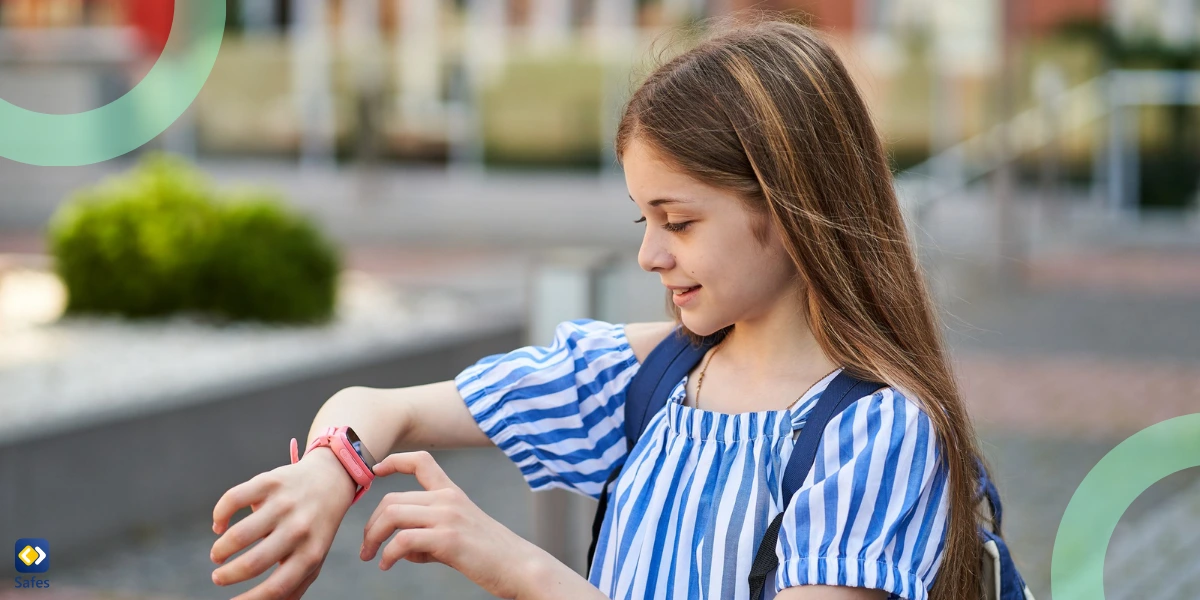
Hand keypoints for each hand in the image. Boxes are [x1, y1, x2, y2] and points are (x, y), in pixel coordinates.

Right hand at [210, 448, 355, 599]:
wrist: (330, 479)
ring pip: (239, 535)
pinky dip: (219, 515)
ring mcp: (284, 504)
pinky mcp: (270, 481)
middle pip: (253, 563)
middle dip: (227, 576)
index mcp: (310, 553)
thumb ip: (294, 585)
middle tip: (219, 577)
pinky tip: (219, 525)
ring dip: (220, 550)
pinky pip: (233, 499)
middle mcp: (298, 529)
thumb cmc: (315, 529)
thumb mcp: (313, 557)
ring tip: (218, 555)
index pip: (276, 587)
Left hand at [360, 451, 544, 598]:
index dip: (394, 461)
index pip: (421, 461)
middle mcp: (448, 499)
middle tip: (366, 547)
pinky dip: (388, 554)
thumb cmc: (488, 554)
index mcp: (452, 493)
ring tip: (371, 556)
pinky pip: (403, 540)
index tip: (375, 471)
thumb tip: (400, 549)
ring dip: (373, 537)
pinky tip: (386, 565)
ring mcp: (448, 517)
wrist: (519, 566)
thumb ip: (428, 534)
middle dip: (371, 524)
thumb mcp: (457, 534)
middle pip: (392, 498)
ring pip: (392, 514)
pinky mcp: (448, 539)